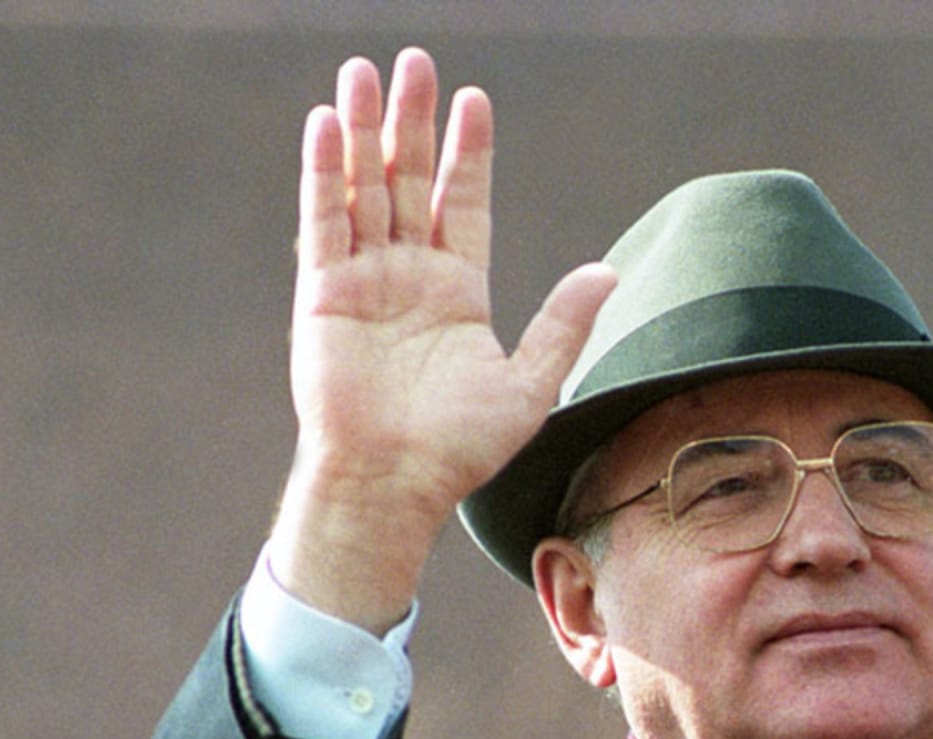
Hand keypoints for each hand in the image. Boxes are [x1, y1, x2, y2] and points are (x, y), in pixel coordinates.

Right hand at [268, 48, 614, 631]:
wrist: (395, 483)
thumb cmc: (460, 449)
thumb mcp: (529, 384)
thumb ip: (563, 324)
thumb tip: (608, 272)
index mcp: (457, 291)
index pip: (463, 203)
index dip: (467, 153)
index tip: (473, 102)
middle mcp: (408, 276)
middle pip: (410, 180)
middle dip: (412, 122)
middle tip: (416, 61)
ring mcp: (363, 280)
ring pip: (365, 188)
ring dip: (365, 130)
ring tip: (366, 70)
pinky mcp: (324, 293)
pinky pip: (323, 221)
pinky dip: (324, 173)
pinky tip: (328, 123)